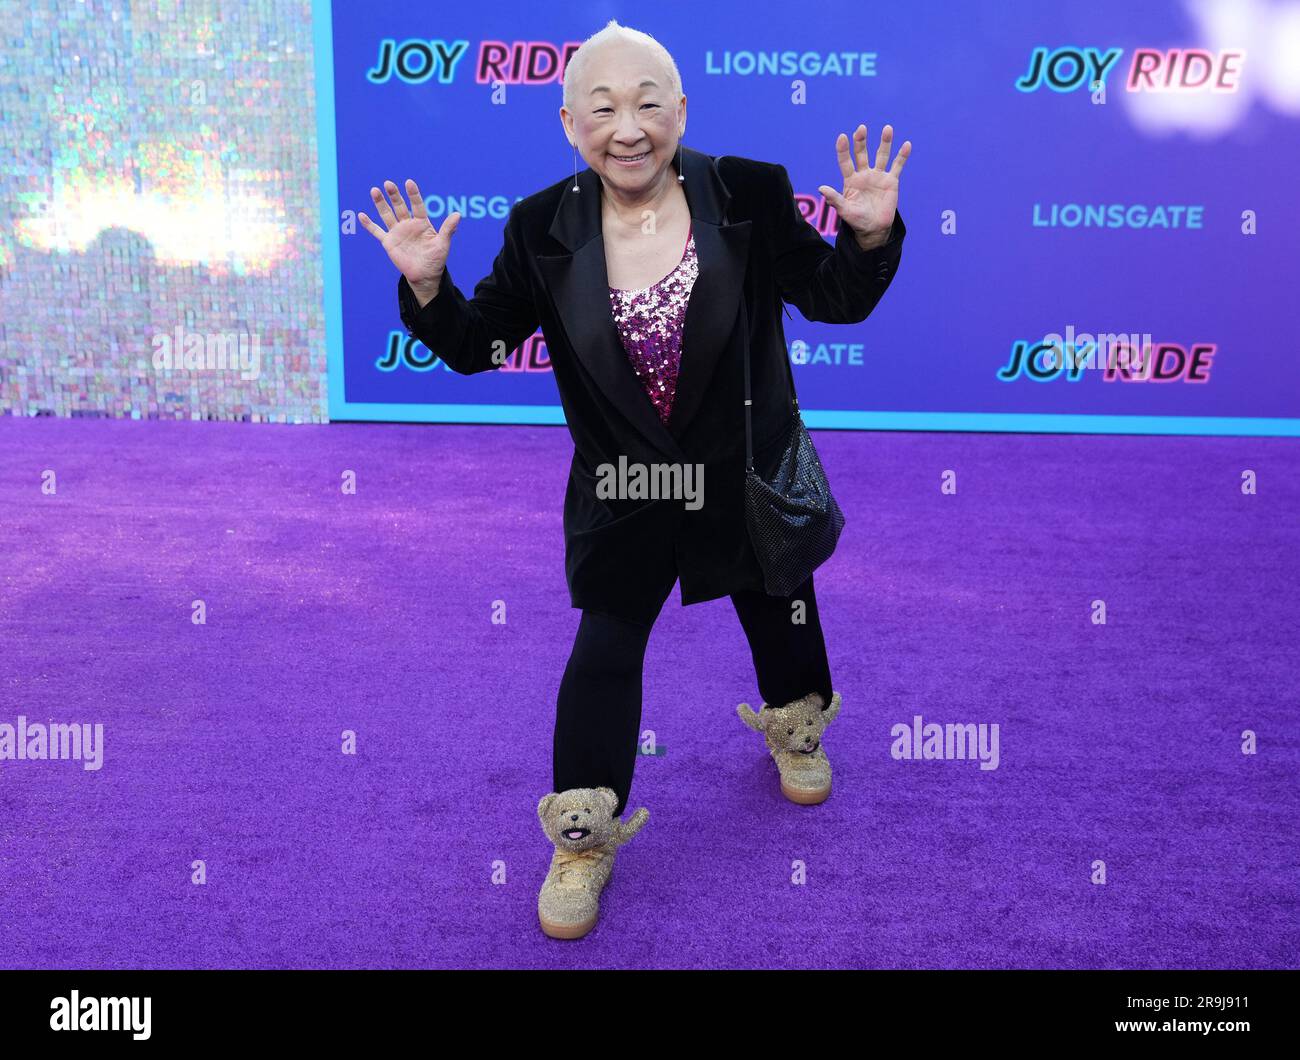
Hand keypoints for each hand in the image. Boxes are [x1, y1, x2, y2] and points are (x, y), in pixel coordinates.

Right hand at [358, 179, 459, 296]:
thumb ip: (448, 229)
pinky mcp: (388, 242)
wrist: (424, 275)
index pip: (417, 205)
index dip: (413, 195)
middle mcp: (408, 224)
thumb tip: (458, 214)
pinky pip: (377, 232)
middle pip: (400, 207)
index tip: (409, 183)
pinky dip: (369, 224)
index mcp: (422, 223)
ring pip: (387, 215)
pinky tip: (361, 215)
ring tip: (374, 190)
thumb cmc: (436, 259)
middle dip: (394, 195)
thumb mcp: (443, 244)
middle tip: (388, 184)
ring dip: (380, 204)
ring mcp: (397, 232)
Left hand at [818, 125, 910, 248]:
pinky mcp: (891, 181)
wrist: (874, 229)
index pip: (845, 162)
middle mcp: (864, 174)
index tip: (842, 137)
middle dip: (861, 141)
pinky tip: (906, 145)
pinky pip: (897, 166)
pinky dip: (902, 156)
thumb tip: (821, 188)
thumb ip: (834, 199)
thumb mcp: (844, 210)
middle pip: (862, 154)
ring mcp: (878, 176)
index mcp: (850, 180)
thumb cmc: (857, 220)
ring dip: (885, 142)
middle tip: (861, 128)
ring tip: (887, 128)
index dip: (843, 150)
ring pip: (881, 156)